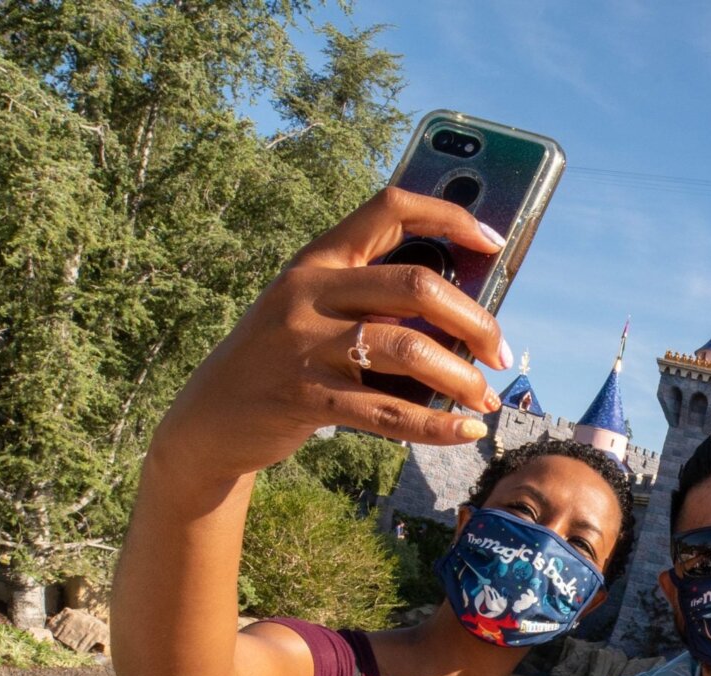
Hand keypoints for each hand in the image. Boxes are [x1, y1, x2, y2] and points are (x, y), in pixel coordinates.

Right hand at [155, 187, 511, 480]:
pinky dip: (435, 425)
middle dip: (475, 320)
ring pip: (407, 348)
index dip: (449, 216)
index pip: (390, 209)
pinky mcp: (304, 397)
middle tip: (500, 353)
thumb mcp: (314, 311)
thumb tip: (465, 313)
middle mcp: (309, 292)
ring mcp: (303, 344)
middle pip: (416, 285)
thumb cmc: (285, 359)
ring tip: (484, 399)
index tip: (493, 243)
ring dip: (460, 377)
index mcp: (318, 258)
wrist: (210, 418)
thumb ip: (372, 300)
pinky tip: (466, 431)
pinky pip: (387, 412)